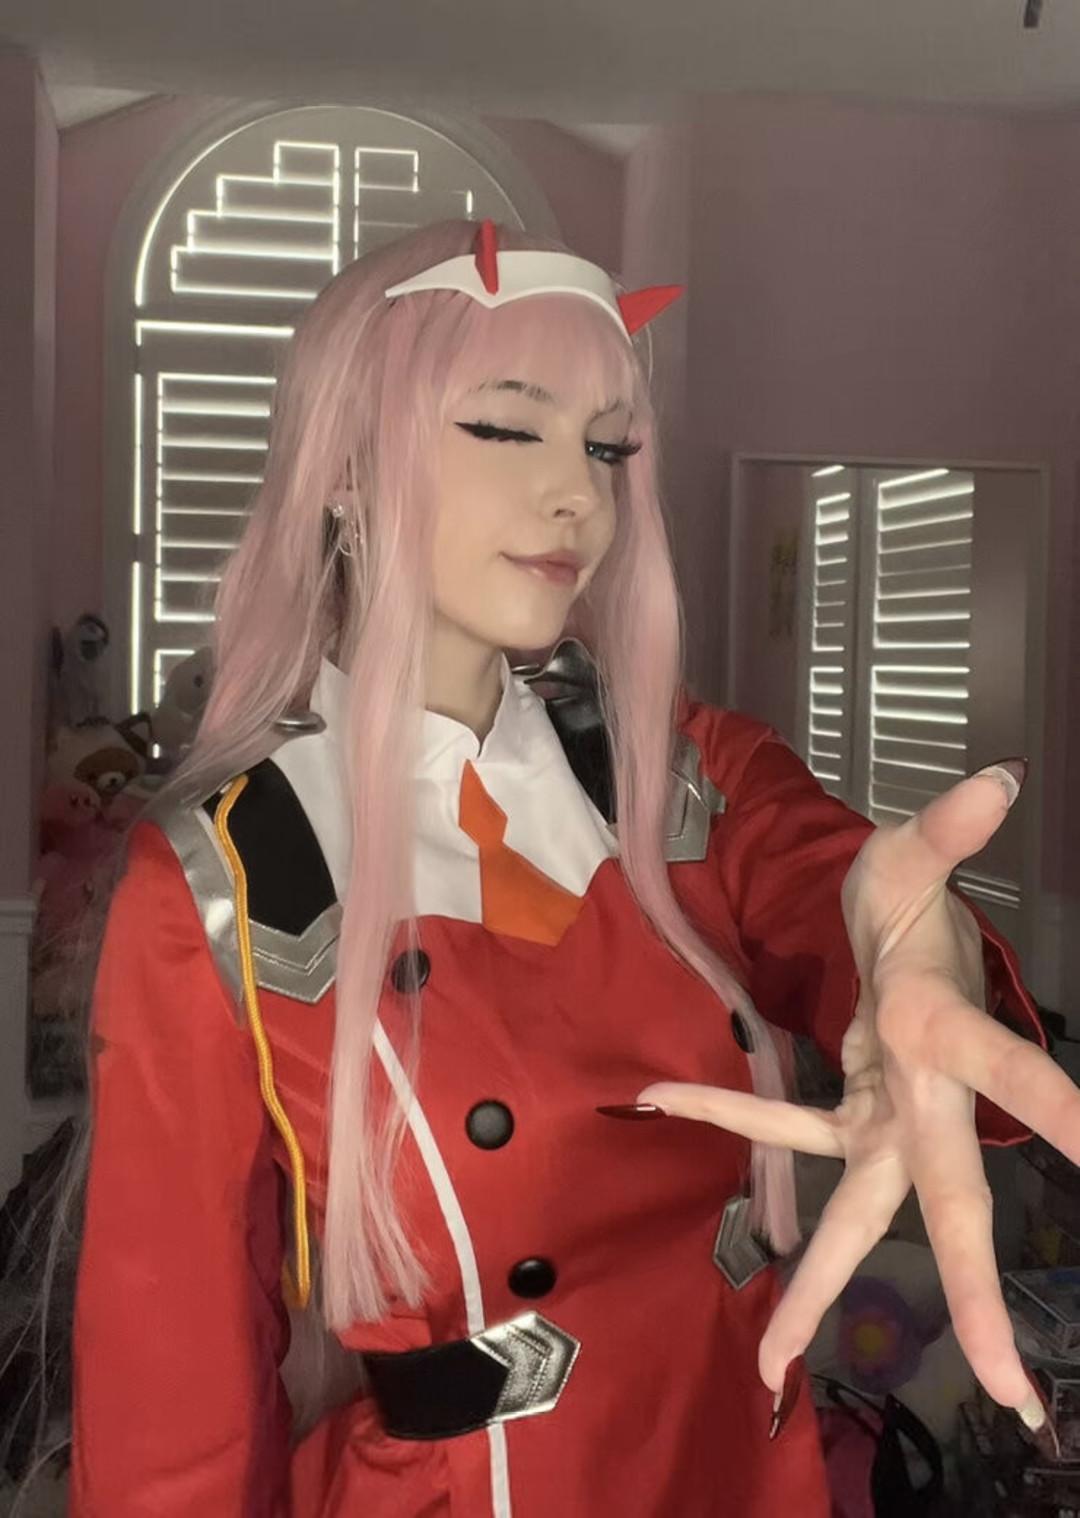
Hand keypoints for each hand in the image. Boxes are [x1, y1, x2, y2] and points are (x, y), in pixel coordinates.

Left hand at [640, 762, 1079, 1440]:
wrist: (900, 925)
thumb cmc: (914, 901)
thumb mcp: (915, 859)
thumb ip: (946, 828)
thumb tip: (997, 778)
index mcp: (947, 1038)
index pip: (1014, 1074)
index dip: (1059, 1114)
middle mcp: (924, 1099)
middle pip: (949, 1201)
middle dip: (972, 1288)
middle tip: (1013, 1391)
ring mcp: (887, 1115)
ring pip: (856, 1213)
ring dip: (817, 1287)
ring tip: (769, 1370)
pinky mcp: (853, 1107)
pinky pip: (786, 1125)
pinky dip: (724, 1106)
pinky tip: (655, 1093)